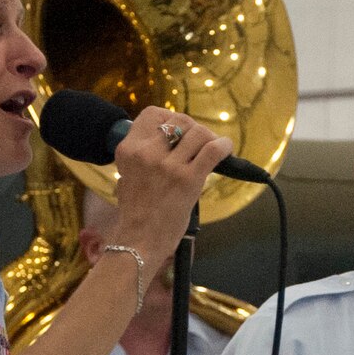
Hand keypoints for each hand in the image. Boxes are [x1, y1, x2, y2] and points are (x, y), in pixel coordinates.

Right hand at [105, 108, 234, 269]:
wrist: (138, 240)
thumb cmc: (136, 212)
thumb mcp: (127, 176)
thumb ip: (142, 157)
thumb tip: (166, 142)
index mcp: (128, 149)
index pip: (153, 114)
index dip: (170, 117)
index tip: (179, 129)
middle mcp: (146, 153)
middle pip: (179, 120)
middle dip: (193, 129)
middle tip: (199, 143)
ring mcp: (168, 165)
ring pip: (198, 133)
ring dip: (209, 139)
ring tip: (212, 149)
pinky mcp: (188, 179)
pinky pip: (212, 150)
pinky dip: (224, 146)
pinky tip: (226, 150)